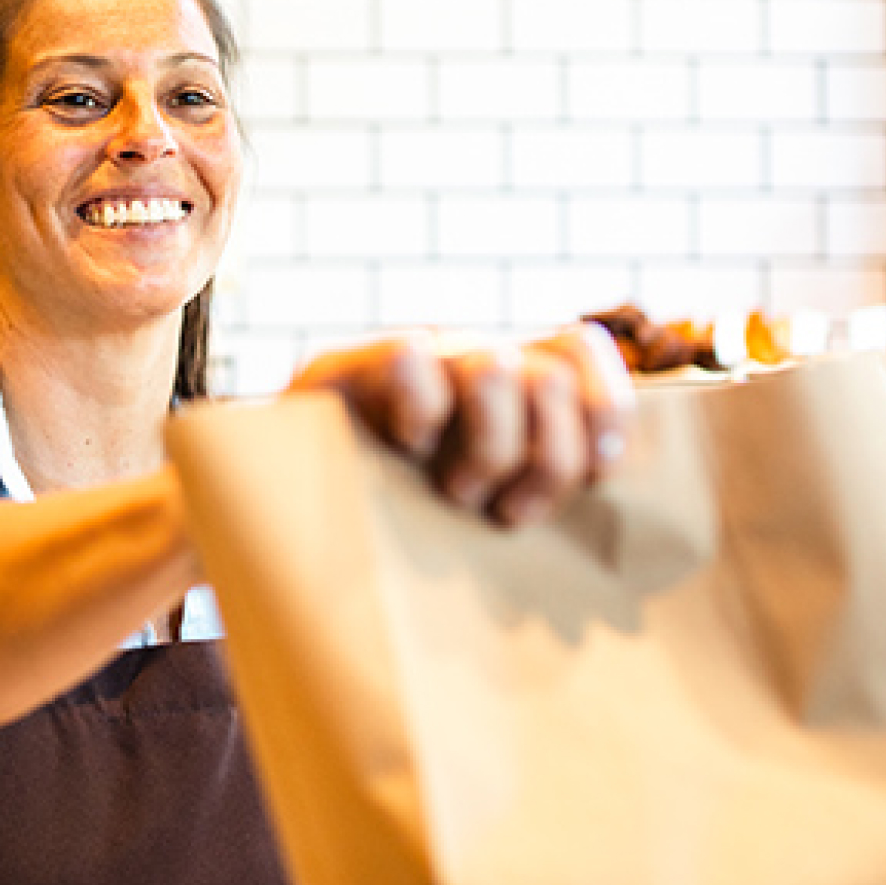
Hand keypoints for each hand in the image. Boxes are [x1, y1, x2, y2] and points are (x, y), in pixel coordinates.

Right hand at [288, 325, 635, 529]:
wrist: (273, 528)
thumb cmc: (401, 535)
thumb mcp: (491, 514)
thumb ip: (543, 489)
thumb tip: (612, 518)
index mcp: (506, 384)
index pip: (581, 348)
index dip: (605, 410)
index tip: (596, 478)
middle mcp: (463, 358)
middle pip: (552, 377)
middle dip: (544, 462)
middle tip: (505, 512)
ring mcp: (406, 361)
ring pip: (495, 369)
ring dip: (490, 449)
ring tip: (458, 494)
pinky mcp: (341, 368)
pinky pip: (410, 359)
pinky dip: (420, 414)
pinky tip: (406, 450)